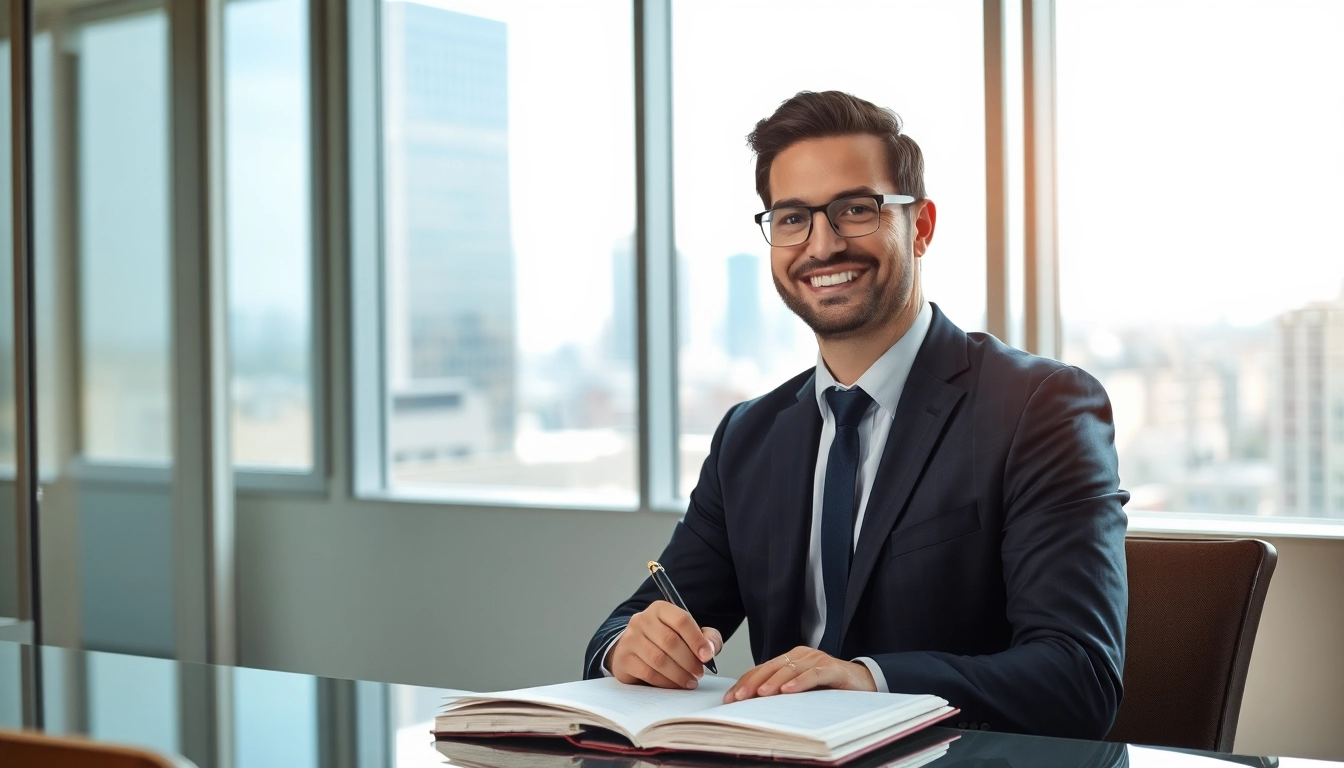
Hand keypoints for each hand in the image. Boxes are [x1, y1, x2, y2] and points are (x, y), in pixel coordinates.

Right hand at [607, 601, 722, 689]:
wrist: (634, 651)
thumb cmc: (665, 641)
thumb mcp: (689, 634)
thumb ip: (707, 637)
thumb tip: (711, 649)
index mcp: (660, 609)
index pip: (681, 620)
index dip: (697, 639)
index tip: (707, 656)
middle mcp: (642, 620)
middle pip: (670, 641)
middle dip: (689, 660)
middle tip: (699, 673)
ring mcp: (630, 639)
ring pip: (659, 659)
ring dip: (679, 674)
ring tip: (690, 681)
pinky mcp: (624, 658)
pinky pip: (648, 673)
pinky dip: (666, 682)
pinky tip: (675, 684)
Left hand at [723, 646, 875, 702]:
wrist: (864, 683)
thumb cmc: (830, 688)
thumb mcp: (802, 690)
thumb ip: (782, 691)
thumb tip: (752, 705)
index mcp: (790, 658)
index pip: (762, 669)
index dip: (745, 682)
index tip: (730, 698)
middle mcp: (801, 655)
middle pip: (771, 668)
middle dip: (752, 683)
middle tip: (738, 698)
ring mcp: (816, 659)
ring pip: (789, 670)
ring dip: (772, 682)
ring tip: (759, 694)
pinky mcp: (831, 668)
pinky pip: (813, 675)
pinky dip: (799, 683)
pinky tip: (788, 691)